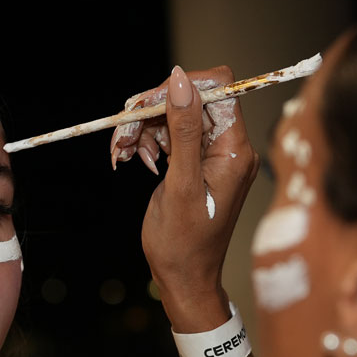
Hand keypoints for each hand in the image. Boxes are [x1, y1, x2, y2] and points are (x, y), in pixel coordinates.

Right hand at [112, 65, 258, 330]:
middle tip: (123, 136)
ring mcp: (211, 154)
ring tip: (123, 153)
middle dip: (152, 111)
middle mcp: (228, 146)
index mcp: (234, 149)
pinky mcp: (194, 162)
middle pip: (191, 100)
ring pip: (174, 116)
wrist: (183, 278)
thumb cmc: (184, 242)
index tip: (148, 105)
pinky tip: (134, 160)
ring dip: (143, 128)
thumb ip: (184, 129)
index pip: (219, 88)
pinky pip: (170, 135)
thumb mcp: (181, 183)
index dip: (182, 88)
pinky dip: (147, 142)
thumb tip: (182, 79)